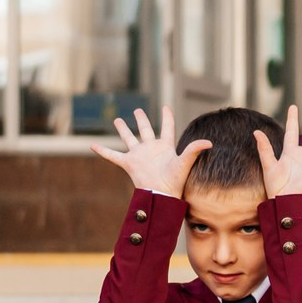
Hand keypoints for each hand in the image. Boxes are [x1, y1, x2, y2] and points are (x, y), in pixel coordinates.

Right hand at [91, 106, 208, 197]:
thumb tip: (209, 142)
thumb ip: (194, 150)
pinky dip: (102, 151)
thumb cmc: (174, 181)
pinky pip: (112, 155)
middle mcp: (151, 149)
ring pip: (129, 138)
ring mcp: (139, 155)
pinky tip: (92, 145)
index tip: (165, 107)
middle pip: (145, 130)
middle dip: (142, 120)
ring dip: (123, 129)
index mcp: (165, 147)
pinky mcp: (129, 163)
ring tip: (117, 120)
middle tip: (137, 110)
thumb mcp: (184, 163)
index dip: (167, 117)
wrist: (161, 195)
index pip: (167, 128)